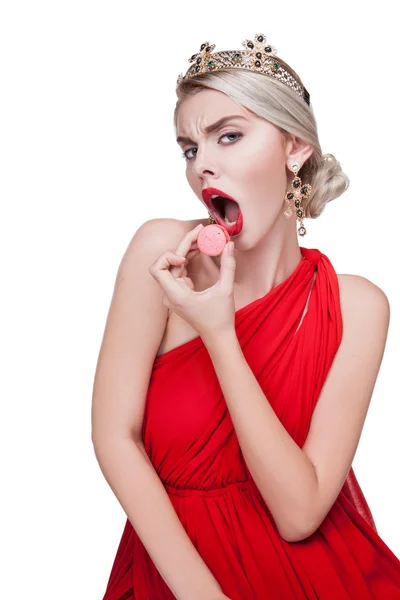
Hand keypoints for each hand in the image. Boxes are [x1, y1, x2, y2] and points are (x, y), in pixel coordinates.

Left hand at [149, 224, 236, 339]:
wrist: (217, 336)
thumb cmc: (220, 318)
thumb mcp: (226, 290)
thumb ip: (228, 265)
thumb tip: (229, 244)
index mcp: (176, 295)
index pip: (157, 269)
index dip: (168, 257)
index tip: (186, 256)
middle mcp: (169, 294)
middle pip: (167, 262)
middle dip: (183, 246)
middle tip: (200, 232)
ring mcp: (172, 294)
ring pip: (172, 265)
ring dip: (185, 251)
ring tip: (202, 239)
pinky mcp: (177, 293)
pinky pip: (177, 271)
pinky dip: (187, 260)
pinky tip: (199, 251)